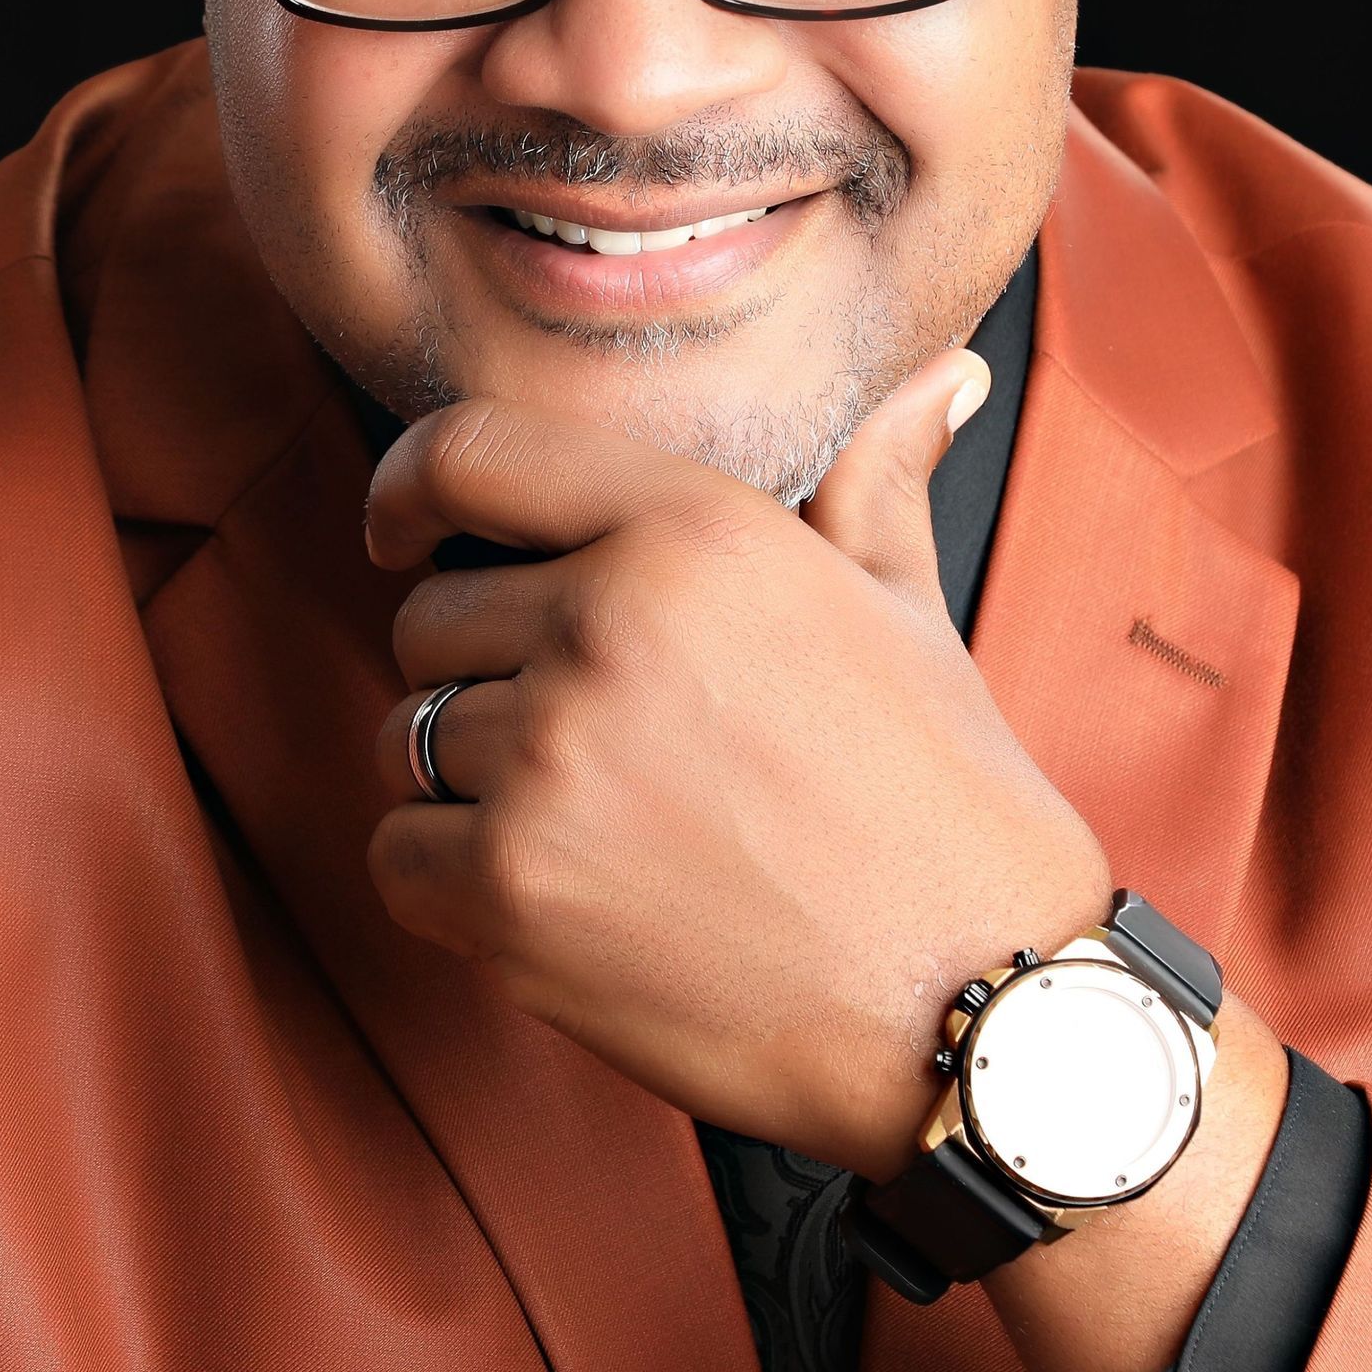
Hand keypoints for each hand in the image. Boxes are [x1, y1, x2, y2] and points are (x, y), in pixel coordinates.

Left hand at [364, 350, 1111, 1178]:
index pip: (468, 453)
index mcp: (693, 529)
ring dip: (470, 783)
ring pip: (408, 739)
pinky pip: (398, 856)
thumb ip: (876, 477)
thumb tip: (942, 371)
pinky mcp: (512, 891)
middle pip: (429, 620)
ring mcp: (549, 760)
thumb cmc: (943, 798)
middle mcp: (604, 623)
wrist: (973, 999)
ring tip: (598, 824)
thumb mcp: (906, 609)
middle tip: (595, 741)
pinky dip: (453, 884)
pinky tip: (567, 897)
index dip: (407, 488)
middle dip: (482, 673)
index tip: (400, 531)